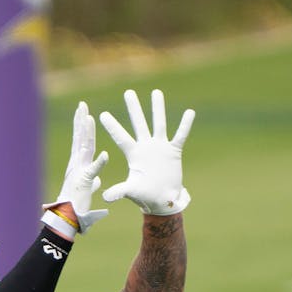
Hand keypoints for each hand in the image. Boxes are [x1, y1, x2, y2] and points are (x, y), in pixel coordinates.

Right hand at [44, 101, 109, 234]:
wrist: (68, 220)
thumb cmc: (76, 207)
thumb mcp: (87, 191)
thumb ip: (92, 181)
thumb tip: (97, 179)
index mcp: (79, 166)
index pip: (82, 142)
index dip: (83, 128)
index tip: (85, 114)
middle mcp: (77, 165)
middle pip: (80, 139)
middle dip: (81, 121)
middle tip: (82, 105)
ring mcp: (79, 172)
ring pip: (83, 148)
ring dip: (86, 133)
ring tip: (88, 117)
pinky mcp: (84, 182)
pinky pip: (93, 171)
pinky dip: (98, 164)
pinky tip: (104, 155)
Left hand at [100, 89, 194, 214]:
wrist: (163, 200)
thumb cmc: (145, 196)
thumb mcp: (131, 191)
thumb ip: (119, 191)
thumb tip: (105, 197)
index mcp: (134, 154)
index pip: (121, 137)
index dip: (112, 126)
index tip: (102, 114)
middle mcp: (145, 146)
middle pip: (139, 123)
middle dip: (134, 108)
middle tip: (128, 92)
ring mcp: (160, 147)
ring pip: (159, 124)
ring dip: (158, 109)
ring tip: (156, 92)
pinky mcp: (173, 151)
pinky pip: (180, 135)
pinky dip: (185, 124)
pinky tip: (190, 112)